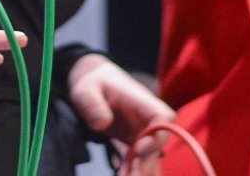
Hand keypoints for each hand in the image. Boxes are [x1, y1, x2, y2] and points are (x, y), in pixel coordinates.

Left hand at [66, 53, 176, 174]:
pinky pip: (136, 161)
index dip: (157, 136)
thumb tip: (103, 123)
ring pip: (149, 157)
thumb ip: (93, 104)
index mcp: (140, 101)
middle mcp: (145, 119)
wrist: (91, 85)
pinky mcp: (131, 143)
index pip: (163, 118)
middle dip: (146, 165)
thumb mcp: (85, 90)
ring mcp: (140, 133)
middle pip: (157, 145)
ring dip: (140, 171)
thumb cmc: (92, 84)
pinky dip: (131, 171)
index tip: (139, 149)